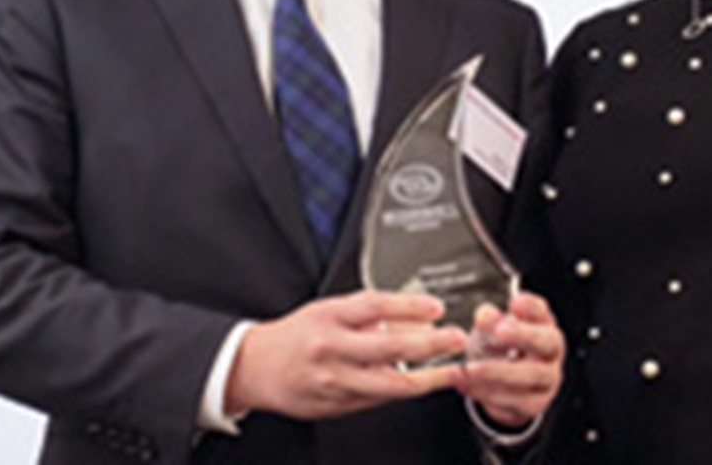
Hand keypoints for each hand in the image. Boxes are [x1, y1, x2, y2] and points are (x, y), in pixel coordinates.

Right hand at [225, 290, 468, 420]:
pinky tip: (422, 383)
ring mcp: (334, 382)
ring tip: (451, 369)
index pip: (374, 306)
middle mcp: (332, 350)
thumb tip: (410, 312)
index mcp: (328, 319)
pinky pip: (378, 399)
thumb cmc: (295, 336)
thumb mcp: (327, 310)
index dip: (409, 305)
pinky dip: (403, 391)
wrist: (255, 368)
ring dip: (427, 378)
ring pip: (390, 384)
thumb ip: (365, 313)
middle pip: (389, 347)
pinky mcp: (337, 405)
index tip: (436, 306)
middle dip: (430, 344)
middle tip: (456, 338)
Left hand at [458, 291, 564, 428]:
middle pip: (547, 343)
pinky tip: (465, 383)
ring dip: (496, 371)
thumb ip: (490, 321)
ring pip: (529, 378)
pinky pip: (514, 403)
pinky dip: (487, 393)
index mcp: (545, 330)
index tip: (514, 302)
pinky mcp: (533, 406)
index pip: (544, 314)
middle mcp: (551, 356)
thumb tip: (485, 315)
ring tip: (469, 367)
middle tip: (499, 330)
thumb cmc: (502, 348)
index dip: (531, 308)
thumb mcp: (493, 330)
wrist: (503, 383)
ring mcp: (546, 383)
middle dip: (522, 336)